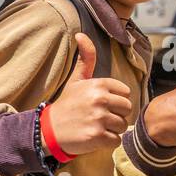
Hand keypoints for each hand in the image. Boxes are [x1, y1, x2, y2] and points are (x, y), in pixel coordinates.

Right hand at [44, 33, 133, 155]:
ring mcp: (99, 118)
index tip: (101, 104)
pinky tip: (95, 137)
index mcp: (98, 84)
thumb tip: (81, 34)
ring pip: (122, 125)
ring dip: (112, 129)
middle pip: (127, 109)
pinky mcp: (98, 136)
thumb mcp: (76, 80)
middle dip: (116, 115)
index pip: (125, 93)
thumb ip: (86, 58)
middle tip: (100, 117)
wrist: (49, 130)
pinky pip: (116, 140)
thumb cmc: (67, 104)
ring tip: (96, 126)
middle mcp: (100, 99)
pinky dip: (107, 141)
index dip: (115, 100)